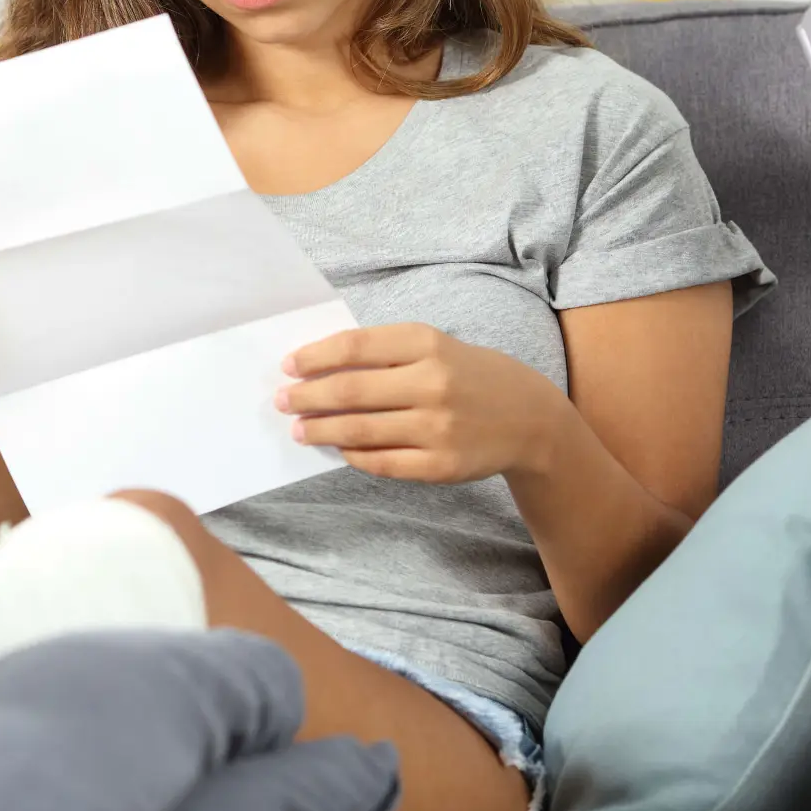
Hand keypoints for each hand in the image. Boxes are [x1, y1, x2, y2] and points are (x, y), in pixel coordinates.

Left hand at [277, 323, 566, 483]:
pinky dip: (354, 455)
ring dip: (321, 430)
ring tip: (300, 429)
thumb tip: (320, 368)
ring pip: (359, 431)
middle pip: (350, 392)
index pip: (355, 347)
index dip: (314, 357)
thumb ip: (384, 353)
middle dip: (307, 397)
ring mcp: (437, 428)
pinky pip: (381, 462)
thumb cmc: (468, 375)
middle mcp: (432, 384)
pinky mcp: (441, 465)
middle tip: (282, 401)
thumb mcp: (435, 346)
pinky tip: (339, 448)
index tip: (288, 365)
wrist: (529, 418)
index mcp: (427, 344)